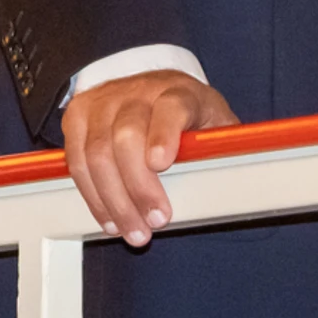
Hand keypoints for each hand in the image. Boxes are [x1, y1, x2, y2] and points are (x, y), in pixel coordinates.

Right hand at [60, 69, 238, 246]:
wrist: (151, 88)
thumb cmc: (188, 113)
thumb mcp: (213, 123)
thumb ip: (222, 148)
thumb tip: (241, 181)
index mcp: (178, 90)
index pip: (171, 106)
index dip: (164, 133)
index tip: (162, 163)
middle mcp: (138, 91)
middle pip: (127, 135)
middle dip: (139, 186)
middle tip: (156, 220)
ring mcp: (104, 101)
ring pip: (97, 153)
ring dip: (114, 200)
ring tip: (133, 230)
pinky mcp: (79, 116)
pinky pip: (76, 161)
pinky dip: (92, 195)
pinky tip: (109, 218)